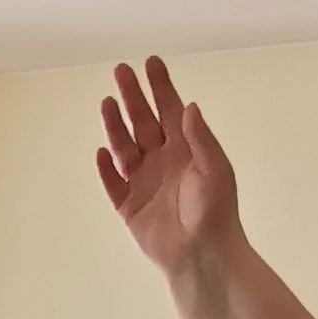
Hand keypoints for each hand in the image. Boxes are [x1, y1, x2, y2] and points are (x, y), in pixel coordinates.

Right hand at [94, 57, 240, 279]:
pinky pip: (113, 184)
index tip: (150, 63)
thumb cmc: (216, 212)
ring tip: (107, 103)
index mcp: (185, 150)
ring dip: (115, 126)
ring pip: (124, 148)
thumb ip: (200, 138)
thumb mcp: (216, 169)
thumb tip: (188, 106)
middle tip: (120, 71)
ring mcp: (144, 183)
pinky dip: (106, 169)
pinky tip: (101, 152)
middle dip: (132, 97)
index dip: (160, 87)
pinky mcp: (130, 207)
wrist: (203, 255)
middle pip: (143, 123)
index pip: (170, 110)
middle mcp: (162, 162)